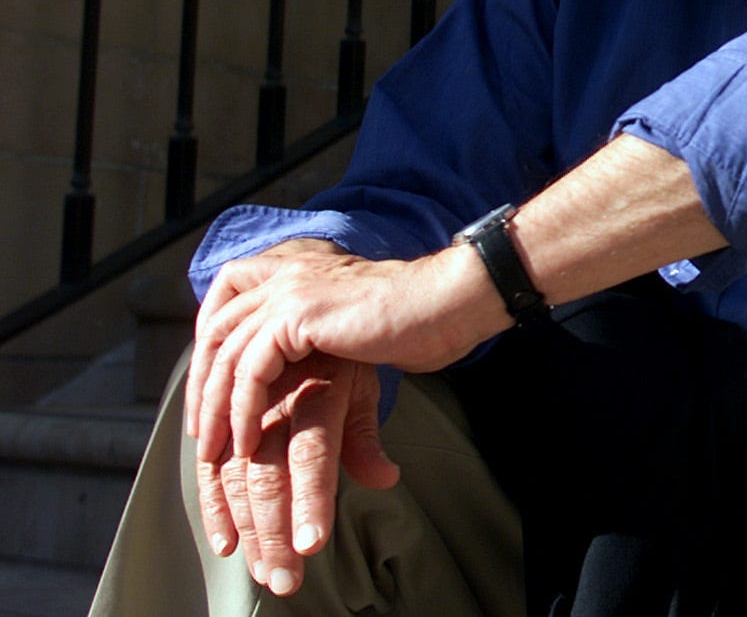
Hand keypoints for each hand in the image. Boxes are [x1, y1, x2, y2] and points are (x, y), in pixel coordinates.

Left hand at [186, 244, 501, 466]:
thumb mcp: (355, 333)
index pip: (228, 307)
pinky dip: (241, 410)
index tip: (213, 402)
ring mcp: (290, 292)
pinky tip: (248, 440)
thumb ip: (324, 349)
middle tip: (203, 437)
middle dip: (202, 388)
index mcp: (298, 273)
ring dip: (215, 408)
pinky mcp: (298, 315)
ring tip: (217, 452)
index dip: (211, 356)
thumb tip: (310, 387)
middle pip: (215, 331)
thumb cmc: (418, 321)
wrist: (448, 302)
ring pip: (224, 353)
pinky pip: (249, 369)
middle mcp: (286, 275)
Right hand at [193, 352, 397, 596]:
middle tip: (285, 579)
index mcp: (316, 392)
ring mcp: (246, 412)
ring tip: (263, 572)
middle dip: (275, 533)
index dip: (310, 500)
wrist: (299, 314)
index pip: (312, 453)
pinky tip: (225, 543)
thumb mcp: (362, 387)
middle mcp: (276, 402)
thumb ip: (364, 439)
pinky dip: (215, 507)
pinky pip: (211, 467)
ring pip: (239, 478)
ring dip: (247, 531)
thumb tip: (386, 479)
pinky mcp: (223, 421)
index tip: (311, 546)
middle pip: (269, 475)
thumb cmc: (341, 360)